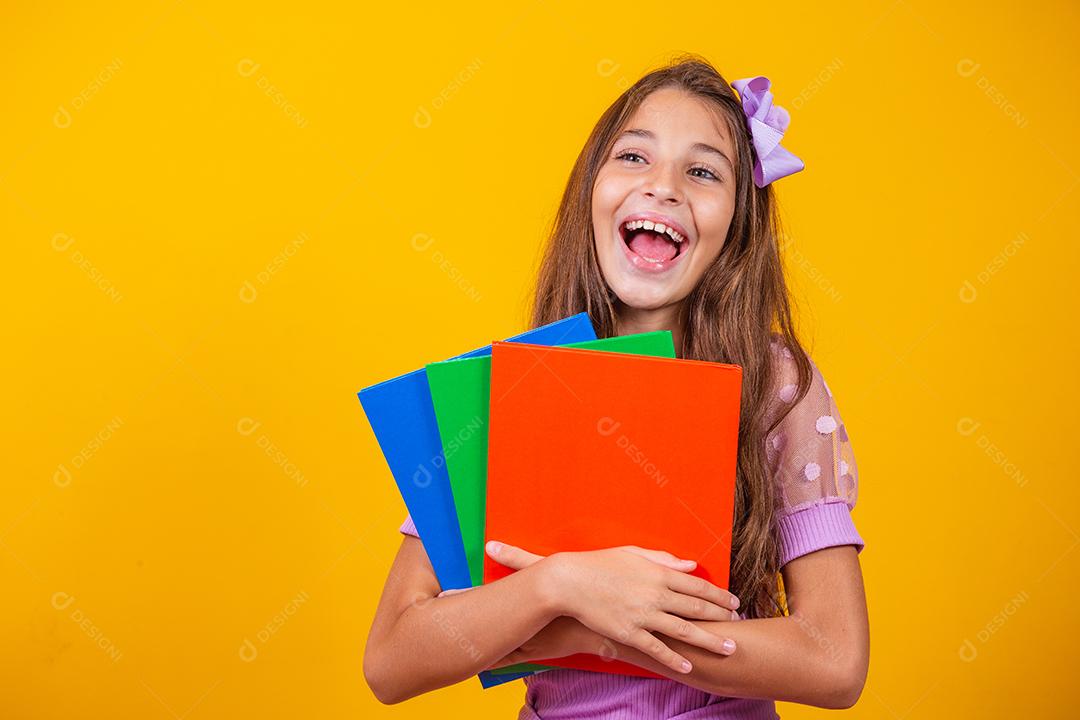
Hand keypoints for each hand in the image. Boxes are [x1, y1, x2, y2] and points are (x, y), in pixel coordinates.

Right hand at [486, 540, 739, 673]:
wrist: (568, 581)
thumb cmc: (599, 564)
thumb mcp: (633, 554)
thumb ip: (664, 559)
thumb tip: (690, 564)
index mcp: (658, 572)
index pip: (697, 585)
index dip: (719, 594)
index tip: (734, 602)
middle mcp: (655, 594)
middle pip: (697, 608)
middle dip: (721, 617)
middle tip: (739, 624)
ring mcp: (643, 615)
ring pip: (684, 630)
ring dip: (709, 641)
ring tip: (728, 649)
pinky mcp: (629, 633)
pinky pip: (657, 648)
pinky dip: (674, 658)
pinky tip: (688, 666)